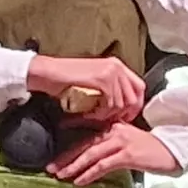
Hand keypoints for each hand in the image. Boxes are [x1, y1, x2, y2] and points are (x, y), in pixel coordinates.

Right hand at [24, 54, 145, 127]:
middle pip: (135, 97)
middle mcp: (117, 66)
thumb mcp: (93, 81)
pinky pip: (110, 104)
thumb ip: (109, 90)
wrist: (47, 73)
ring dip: (108, 115)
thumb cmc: (65, 80)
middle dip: (125, 114)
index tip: (126, 117)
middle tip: (111, 122)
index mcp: (117, 65)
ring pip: (122, 103)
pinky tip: (88, 114)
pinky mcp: (102, 79)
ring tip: (93, 117)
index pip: (139, 87)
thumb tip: (121, 109)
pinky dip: (101, 114)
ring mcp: (111, 71)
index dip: (135, 105)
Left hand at [48, 122, 181, 184]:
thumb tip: (92, 158)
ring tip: (61, 175)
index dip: (68, 140)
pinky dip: (90, 173)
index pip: (86, 131)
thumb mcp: (129, 142)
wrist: (173, 150)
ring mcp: (121, 141)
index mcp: (113, 125)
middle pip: (84, 143)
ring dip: (73, 166)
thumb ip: (111, 145)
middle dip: (65, 156)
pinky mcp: (127, 154)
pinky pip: (103, 165)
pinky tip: (80, 181)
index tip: (53, 150)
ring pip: (91, 153)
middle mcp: (115, 130)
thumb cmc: (152, 150)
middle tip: (50, 167)